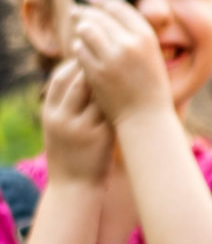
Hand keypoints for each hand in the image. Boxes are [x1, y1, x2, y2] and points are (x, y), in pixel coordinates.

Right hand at [41, 59, 112, 184]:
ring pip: (97, 95)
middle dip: (95, 68)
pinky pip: (111, 110)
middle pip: (78, 83)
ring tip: (123, 73)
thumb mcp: (58, 128)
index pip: (59, 78)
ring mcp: (81, 128)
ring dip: (110, 82)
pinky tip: (131, 92)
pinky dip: (120, 100)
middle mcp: (62, 118)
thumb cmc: (70, 154)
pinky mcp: (101, 136)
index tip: (91, 57)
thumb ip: (66, 105)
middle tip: (112, 59)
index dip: (75, 65)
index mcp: (49, 113)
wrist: (74, 186)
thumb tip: (83, 77)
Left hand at [69, 0, 171, 125]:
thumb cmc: (151, 88)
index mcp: (146, 37)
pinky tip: (81, 50)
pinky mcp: (94, 71)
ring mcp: (110, 57)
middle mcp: (129, 43)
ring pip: (86, 30)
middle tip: (77, 11)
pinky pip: (79, 50)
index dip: (104, 1)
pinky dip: (78, 48)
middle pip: (99, 16)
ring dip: (81, 30)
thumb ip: (135, 37)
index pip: (120, 8)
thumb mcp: (152, 56)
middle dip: (86, 12)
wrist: (146, 117)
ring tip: (80, 30)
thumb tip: (111, 16)